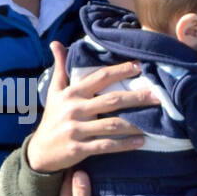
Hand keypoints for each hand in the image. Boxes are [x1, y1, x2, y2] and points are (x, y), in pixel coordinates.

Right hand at [25, 40, 150, 173]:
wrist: (39, 151)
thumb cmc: (52, 117)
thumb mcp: (54, 92)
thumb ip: (60, 67)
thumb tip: (56, 43)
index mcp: (71, 93)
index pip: (100, 77)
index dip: (120, 71)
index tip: (139, 66)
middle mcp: (74, 109)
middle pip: (111, 101)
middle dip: (136, 98)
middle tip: (157, 96)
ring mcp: (76, 130)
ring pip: (112, 125)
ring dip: (135, 124)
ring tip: (154, 121)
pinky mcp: (79, 149)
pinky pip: (106, 146)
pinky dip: (125, 144)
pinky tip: (141, 142)